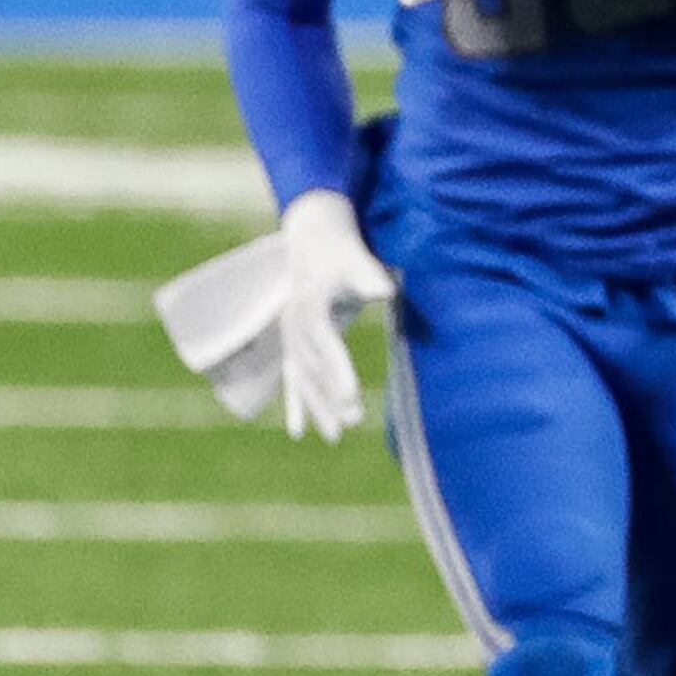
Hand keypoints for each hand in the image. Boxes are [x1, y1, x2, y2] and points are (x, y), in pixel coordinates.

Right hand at [276, 188, 391, 443]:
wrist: (315, 238)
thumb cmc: (344, 252)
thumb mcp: (358, 260)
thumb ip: (370, 276)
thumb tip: (385, 291)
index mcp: (309, 306)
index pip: (324, 344)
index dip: (337, 371)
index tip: (351, 396)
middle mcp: (293, 324)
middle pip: (311, 367)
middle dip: (329, 396)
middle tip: (352, 421)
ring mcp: (290, 336)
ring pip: (301, 378)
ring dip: (316, 407)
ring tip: (335, 437)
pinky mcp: (294, 343)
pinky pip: (294, 378)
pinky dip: (297, 404)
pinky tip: (299, 433)